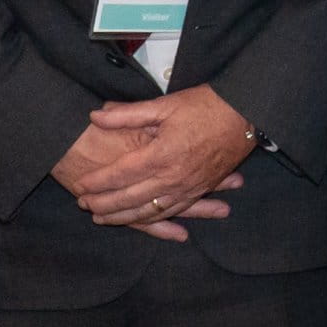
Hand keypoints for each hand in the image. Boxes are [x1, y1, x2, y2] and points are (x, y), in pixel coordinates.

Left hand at [58, 87, 256, 237]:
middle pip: (130, 198)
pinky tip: (138, 221)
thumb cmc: (206, 105)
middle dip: (103, 204)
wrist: (246, 114)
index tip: (80, 185)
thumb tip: (96, 115)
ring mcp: (188, 187)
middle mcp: (173, 177)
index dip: (98, 182)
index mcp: (161, 154)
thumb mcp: (165, 105)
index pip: (121, 174)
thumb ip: (128, 114)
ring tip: (102, 219)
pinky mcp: (200, 190)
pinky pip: (171, 211)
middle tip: (82, 205)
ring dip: (123, 217)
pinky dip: (151, 220)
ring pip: (149, 211)